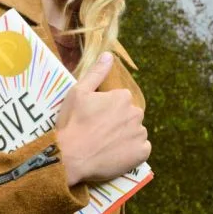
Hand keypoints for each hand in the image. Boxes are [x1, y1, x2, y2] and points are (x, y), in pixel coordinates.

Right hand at [55, 52, 149, 186]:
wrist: (70, 158)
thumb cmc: (72, 124)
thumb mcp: (78, 93)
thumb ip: (96, 72)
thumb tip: (108, 55)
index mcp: (122, 97)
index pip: (120, 101)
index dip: (106, 110)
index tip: (94, 119)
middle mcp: (135, 113)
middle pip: (129, 116)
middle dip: (118, 123)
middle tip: (98, 133)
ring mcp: (140, 134)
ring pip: (135, 132)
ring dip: (125, 137)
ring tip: (105, 146)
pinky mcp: (141, 153)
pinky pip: (141, 149)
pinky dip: (132, 152)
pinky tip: (115, 154)